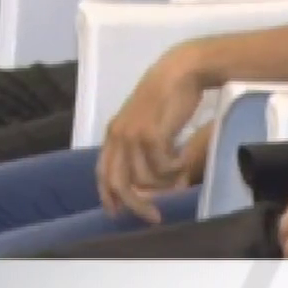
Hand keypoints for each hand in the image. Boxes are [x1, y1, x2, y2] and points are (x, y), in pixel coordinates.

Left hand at [95, 40, 214, 222]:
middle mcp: (118, 136)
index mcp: (113, 132)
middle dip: (135, 205)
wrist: (182, 70)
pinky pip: (163, 167)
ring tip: (179, 175)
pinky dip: (175, 170)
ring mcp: (134, 136)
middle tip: (154, 217)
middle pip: (119, 183)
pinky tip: (184, 160)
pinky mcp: (152, 135)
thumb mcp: (145, 120)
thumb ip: (138, 143)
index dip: (108, 197)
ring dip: (164, 183)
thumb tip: (145, 178)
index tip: (117, 214)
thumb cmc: (168, 93)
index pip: (103, 173)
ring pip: (144, 179)